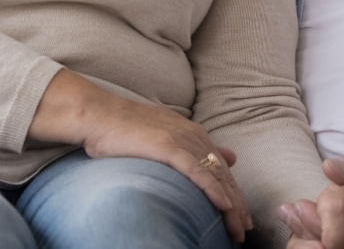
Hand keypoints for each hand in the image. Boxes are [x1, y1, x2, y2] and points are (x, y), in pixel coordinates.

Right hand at [30, 71, 253, 242]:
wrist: (98, 114)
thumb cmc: (124, 128)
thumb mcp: (165, 134)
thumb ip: (195, 146)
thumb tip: (229, 156)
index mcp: (193, 133)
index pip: (220, 169)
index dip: (233, 193)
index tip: (241, 216)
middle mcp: (193, 136)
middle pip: (222, 175)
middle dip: (237, 204)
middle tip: (245, 230)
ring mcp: (181, 140)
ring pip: (214, 176)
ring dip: (230, 205)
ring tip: (237, 228)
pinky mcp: (168, 147)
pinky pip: (197, 172)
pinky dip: (212, 189)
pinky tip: (224, 206)